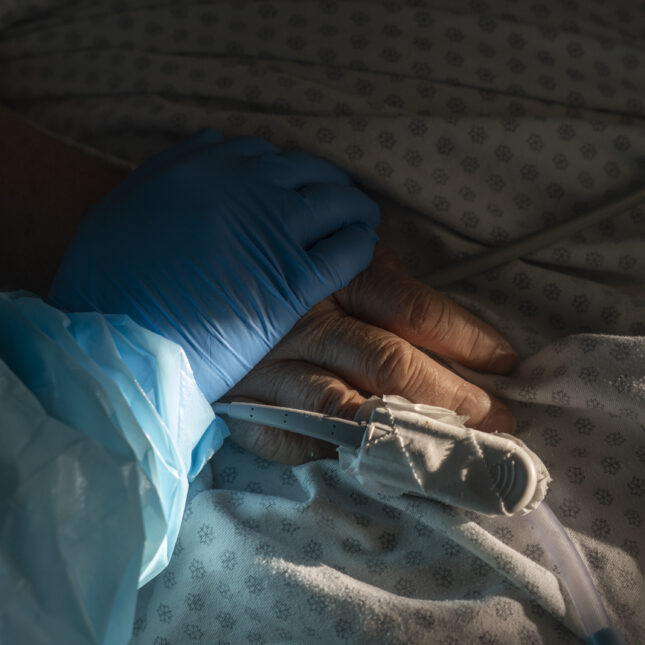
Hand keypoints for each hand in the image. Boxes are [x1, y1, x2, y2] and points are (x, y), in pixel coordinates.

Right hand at [49, 129, 379, 401]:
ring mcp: (271, 231)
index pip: (261, 154)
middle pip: (306, 172)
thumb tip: (213, 141)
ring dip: (354, 209)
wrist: (118, 346)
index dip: (286, 171)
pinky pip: (343, 252)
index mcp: (198, 170)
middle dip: (328, 183)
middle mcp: (241, 189)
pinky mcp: (291, 281)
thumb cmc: (107, 290)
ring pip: (335, 204)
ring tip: (363, 220)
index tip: (295, 188)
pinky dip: (360, 245)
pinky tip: (364, 248)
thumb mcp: (123, 212)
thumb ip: (168, 173)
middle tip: (340, 200)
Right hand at [221, 246, 516, 462]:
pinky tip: (373, 469)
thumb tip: (441, 324)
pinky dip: (337, 456)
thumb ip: (376, 279)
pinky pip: (293, 439)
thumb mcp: (327, 259)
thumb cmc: (275, 276)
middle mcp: (308, 321)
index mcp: (335, 275)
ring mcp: (275, 367)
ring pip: (354, 408)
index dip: (467, 338)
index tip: (505, 362)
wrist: (185, 289)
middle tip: (502, 421)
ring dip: (412, 435)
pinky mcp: (247, 405)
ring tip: (459, 454)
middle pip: (393, 363)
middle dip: (456, 397)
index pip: (415, 309)